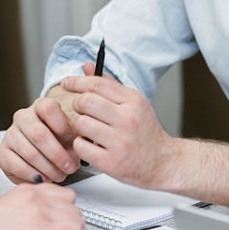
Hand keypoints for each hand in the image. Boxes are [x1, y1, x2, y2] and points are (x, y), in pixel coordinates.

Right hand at [0, 89, 79, 183]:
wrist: (42, 150)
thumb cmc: (59, 140)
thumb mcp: (72, 134)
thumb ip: (78, 136)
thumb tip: (83, 145)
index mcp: (41, 106)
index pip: (49, 109)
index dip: (63, 128)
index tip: (74, 143)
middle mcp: (23, 117)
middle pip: (38, 134)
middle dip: (57, 155)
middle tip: (70, 168)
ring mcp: (10, 134)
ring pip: (28, 152)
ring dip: (47, 168)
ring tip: (59, 175)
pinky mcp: (2, 152)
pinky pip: (16, 165)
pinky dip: (32, 174)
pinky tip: (43, 178)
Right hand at [0, 182, 84, 229]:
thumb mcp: (12, 208)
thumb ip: (33, 208)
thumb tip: (52, 220)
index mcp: (28, 189)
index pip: (63, 194)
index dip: (61, 212)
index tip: (52, 224)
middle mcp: (37, 195)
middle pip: (74, 206)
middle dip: (67, 223)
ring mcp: (40, 209)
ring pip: (77, 219)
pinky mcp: (42, 227)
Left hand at [58, 74, 174, 189]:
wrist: (163, 162)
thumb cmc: (145, 132)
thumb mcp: (133, 103)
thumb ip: (109, 85)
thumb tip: (87, 67)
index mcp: (133, 101)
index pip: (97, 84)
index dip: (77, 82)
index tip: (66, 83)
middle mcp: (128, 119)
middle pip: (85, 102)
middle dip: (78, 105)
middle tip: (83, 111)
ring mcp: (120, 141)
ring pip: (81, 124)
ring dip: (80, 127)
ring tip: (90, 131)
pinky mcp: (111, 162)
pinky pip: (81, 147)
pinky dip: (81, 146)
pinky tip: (92, 146)